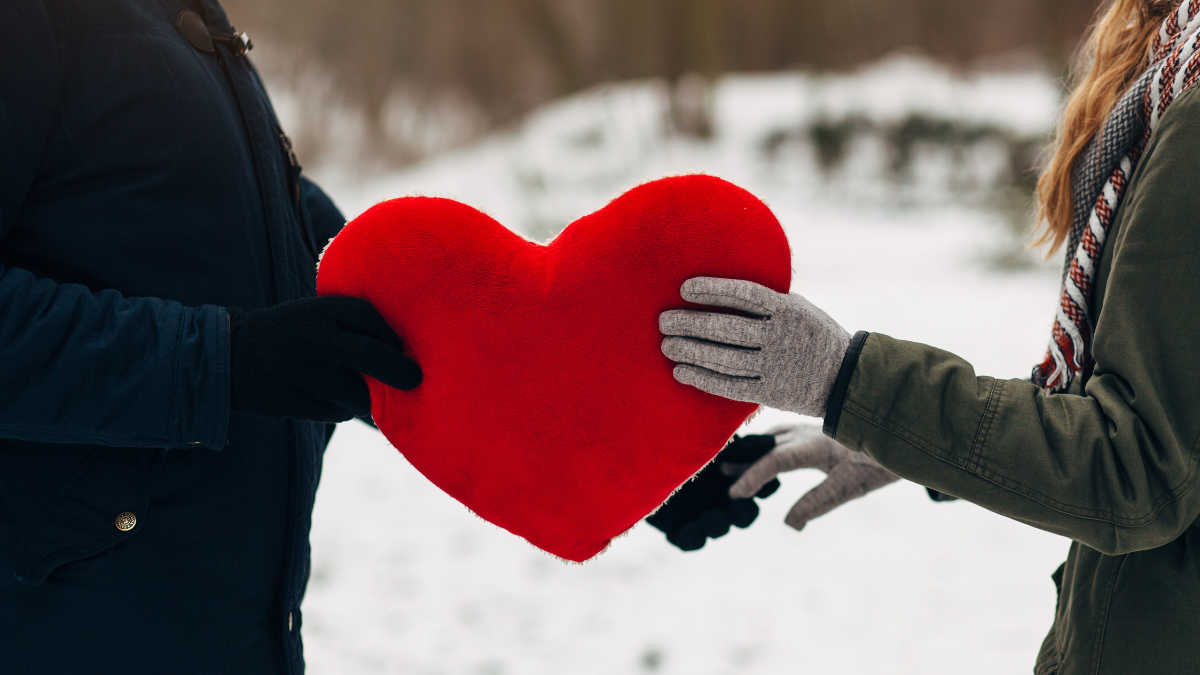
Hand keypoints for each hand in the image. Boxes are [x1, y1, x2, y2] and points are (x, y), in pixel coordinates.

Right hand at [229, 296, 420, 421]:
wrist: (230, 356)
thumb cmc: (288, 335)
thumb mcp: (313, 316)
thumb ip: (350, 327)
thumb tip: (401, 353)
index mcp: (321, 310)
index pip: (371, 319)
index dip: (391, 336)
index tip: (400, 348)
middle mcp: (316, 338)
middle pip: (376, 357)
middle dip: (401, 373)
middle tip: (414, 380)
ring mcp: (305, 371)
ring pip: (358, 395)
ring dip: (358, 396)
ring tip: (338, 386)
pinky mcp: (294, 401)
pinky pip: (336, 413)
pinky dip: (335, 409)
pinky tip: (317, 396)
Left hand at [646, 434, 780, 550]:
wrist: (630, 445)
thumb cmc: (672, 434)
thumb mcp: (705, 435)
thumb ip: (737, 443)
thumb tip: (769, 443)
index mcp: (732, 472)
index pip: (760, 485)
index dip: (765, 486)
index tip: (765, 480)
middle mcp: (719, 496)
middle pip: (744, 512)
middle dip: (744, 510)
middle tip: (739, 502)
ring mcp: (698, 512)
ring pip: (719, 526)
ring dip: (720, 523)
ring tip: (713, 515)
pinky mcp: (675, 526)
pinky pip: (690, 540)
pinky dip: (694, 537)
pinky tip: (692, 528)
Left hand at [659, 277, 850, 416]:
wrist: (846, 379)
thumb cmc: (816, 336)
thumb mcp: (801, 308)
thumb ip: (769, 300)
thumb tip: (727, 289)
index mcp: (788, 310)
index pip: (743, 295)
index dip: (712, 290)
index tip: (685, 289)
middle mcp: (779, 337)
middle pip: (726, 328)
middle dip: (690, 323)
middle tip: (664, 321)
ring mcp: (774, 366)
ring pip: (723, 358)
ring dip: (690, 351)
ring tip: (667, 345)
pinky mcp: (769, 392)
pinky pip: (729, 385)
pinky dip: (702, 378)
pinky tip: (681, 371)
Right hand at [730, 424, 897, 530]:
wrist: (910, 430)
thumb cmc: (880, 462)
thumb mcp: (849, 487)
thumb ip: (817, 503)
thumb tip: (789, 524)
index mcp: (813, 445)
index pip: (773, 461)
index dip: (751, 477)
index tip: (734, 494)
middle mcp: (810, 432)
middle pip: (769, 445)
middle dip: (745, 460)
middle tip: (722, 473)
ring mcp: (817, 428)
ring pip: (778, 435)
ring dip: (758, 448)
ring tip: (740, 459)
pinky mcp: (825, 429)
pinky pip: (790, 432)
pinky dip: (774, 442)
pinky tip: (775, 449)